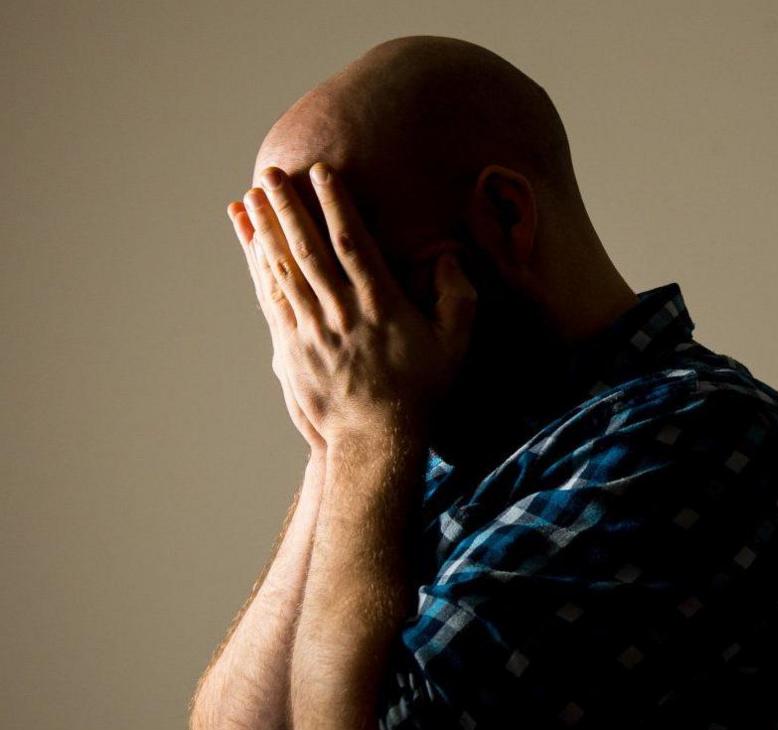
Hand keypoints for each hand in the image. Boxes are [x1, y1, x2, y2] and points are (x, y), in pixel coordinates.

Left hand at [237, 162, 477, 449]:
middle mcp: (341, 313)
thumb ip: (458, 297)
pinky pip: (271, 297)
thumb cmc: (421, 390)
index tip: (323, 173)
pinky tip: (250, 242)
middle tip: (272, 171)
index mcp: (381, 306)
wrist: (376, 440)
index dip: (337, 205)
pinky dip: (257, 265)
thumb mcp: (456, 344)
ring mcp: (311, 331)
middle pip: (308, 249)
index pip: (354, 244)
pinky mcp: (290, 348)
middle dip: (289, 207)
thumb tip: (448, 259)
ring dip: (266, 229)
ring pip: (283, 269)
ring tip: (252, 195)